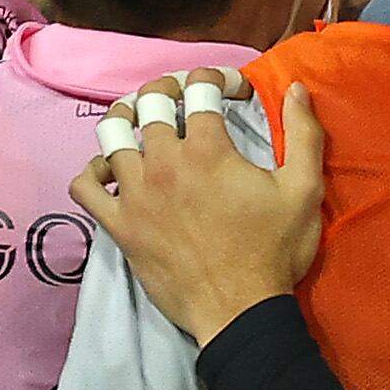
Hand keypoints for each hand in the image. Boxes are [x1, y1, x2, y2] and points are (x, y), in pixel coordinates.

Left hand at [72, 75, 325, 347]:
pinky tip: (111, 172)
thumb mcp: (304, 189)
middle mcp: (165, 163)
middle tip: (184, 99)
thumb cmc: (273, 250)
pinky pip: (85, 187)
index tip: (232, 91)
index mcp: (209, 149)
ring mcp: (136, 196)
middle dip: (168, 89)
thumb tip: (297, 87)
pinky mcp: (120, 227)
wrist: (239, 311)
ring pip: (111, 136)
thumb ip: (304, 133)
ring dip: (126, 121)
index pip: (199, 88)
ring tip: (140, 123)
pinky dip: (93, 172)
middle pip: (149, 103)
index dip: (217, 78)